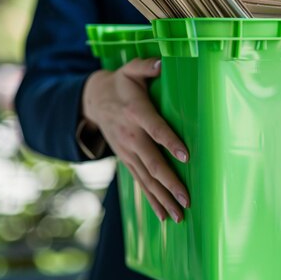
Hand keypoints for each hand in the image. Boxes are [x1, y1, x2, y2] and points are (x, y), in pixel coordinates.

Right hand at [82, 58, 189, 221]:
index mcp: (137, 113)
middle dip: (170, 182)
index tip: (186, 156)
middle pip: (152, 163)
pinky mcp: (128, 161)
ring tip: (180, 216)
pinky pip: (141, 183)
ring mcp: (128, 152)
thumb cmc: (121, 84)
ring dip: (164, 198)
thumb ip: (146, 67)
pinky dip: (152, 201)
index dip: (170, 141)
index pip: (156, 129)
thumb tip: (162, 63)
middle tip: (187, 199)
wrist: (93, 102)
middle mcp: (132, 137)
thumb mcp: (131, 70)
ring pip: (147, 179)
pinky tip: (165, 216)